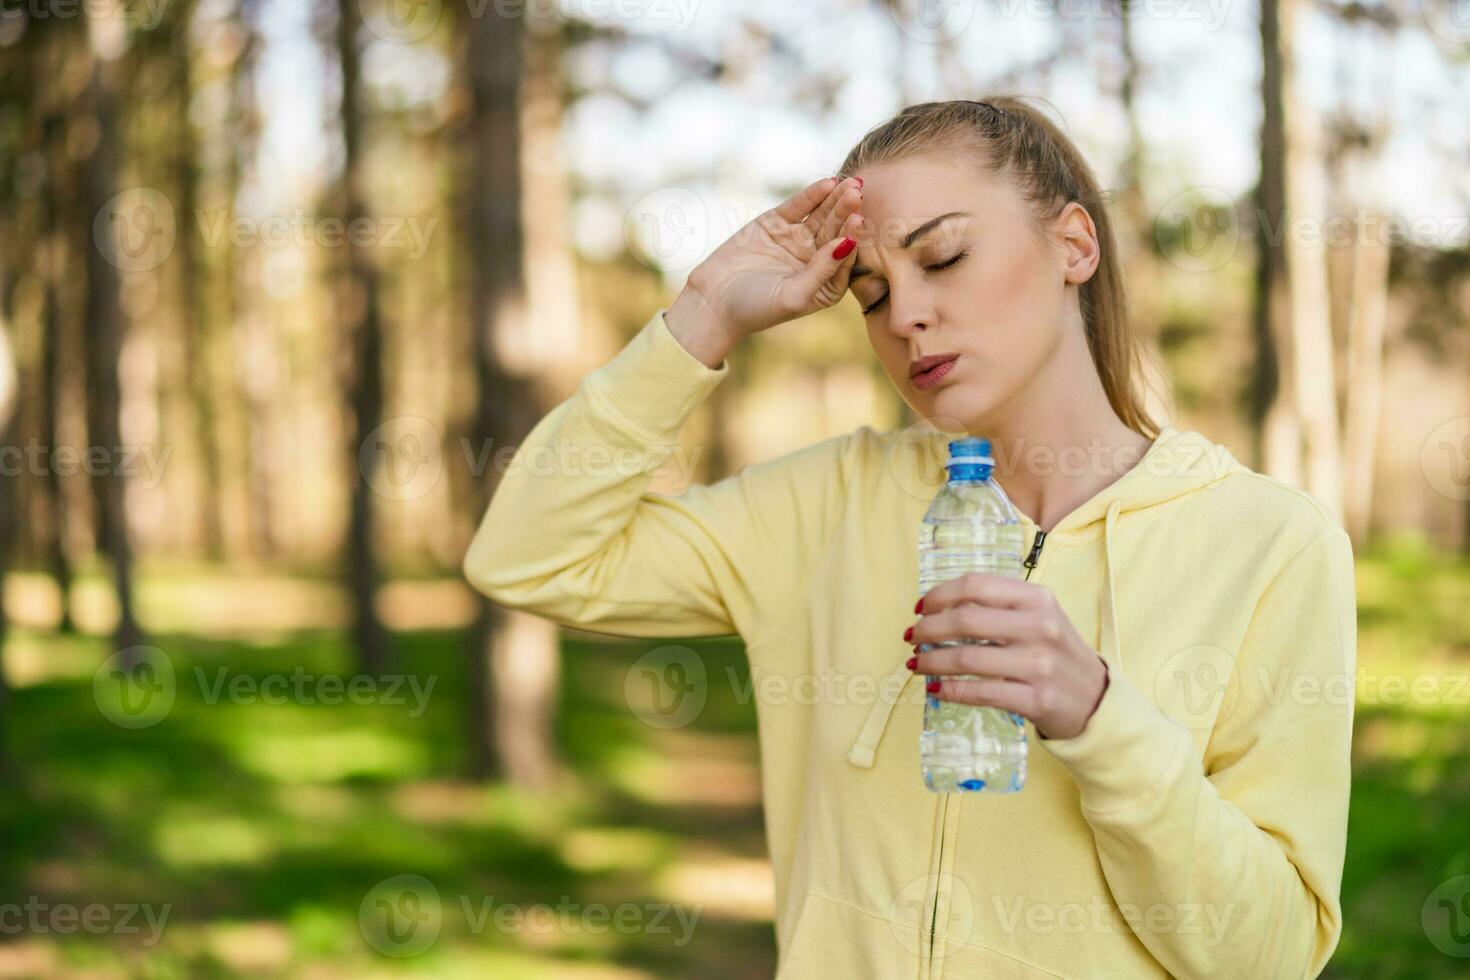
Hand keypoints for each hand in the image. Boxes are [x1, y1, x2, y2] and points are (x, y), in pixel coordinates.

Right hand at [665, 176, 863, 364]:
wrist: (713, 301)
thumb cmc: (756, 309)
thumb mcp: (793, 296)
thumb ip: (821, 272)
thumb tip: (847, 244)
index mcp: (827, 283)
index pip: (845, 256)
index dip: (852, 237)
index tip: (859, 220)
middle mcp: (817, 259)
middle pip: (836, 231)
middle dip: (846, 212)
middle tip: (857, 193)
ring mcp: (797, 239)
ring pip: (821, 215)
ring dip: (835, 200)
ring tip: (848, 184)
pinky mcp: (777, 224)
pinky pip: (799, 206)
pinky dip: (812, 195)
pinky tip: (828, 183)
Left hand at [905, 573, 1109, 739]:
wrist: (1095, 699)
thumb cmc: (1055, 652)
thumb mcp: (1038, 617)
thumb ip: (997, 607)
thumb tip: (937, 609)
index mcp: (1037, 598)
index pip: (975, 585)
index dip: (939, 595)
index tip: (919, 607)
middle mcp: (1040, 627)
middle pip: (965, 620)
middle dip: (928, 629)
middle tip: (912, 637)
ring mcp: (1039, 665)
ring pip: (966, 658)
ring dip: (931, 661)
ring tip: (917, 664)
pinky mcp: (1036, 699)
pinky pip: (979, 692)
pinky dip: (949, 690)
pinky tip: (935, 689)